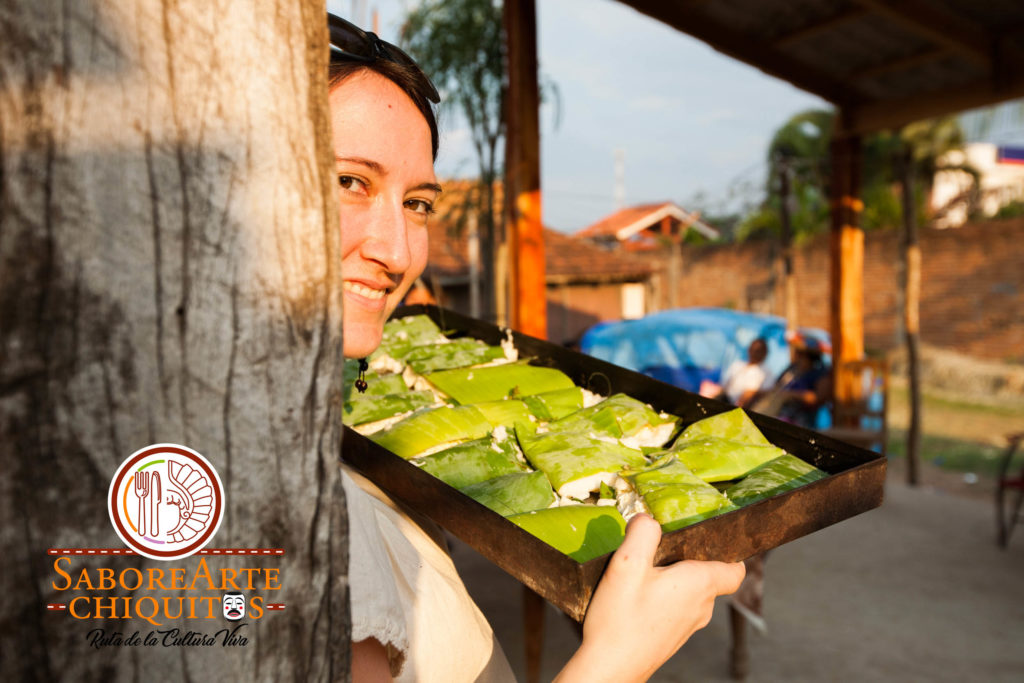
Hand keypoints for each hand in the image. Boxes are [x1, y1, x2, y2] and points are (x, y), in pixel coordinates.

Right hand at [556, 514, 744, 682]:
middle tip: (656, 551)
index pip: (735, 569)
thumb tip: (648, 518)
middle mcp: (701, 607)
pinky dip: (662, 599)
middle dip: (686, 559)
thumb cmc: (620, 621)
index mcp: (699, 585)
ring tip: (640, 574)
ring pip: (691, 593)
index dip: (726, 551)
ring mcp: (687, 626)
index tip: (704, 538)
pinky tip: (634, 599)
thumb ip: (642, 533)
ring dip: (671, 580)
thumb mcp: (626, 564)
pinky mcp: (672, 638)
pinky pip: (676, 609)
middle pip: (708, 576)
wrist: (609, 669)